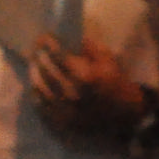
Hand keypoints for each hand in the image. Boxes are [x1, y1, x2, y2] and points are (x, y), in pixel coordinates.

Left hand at [28, 36, 142, 141]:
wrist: (126, 118)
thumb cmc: (118, 85)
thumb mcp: (109, 61)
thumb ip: (91, 47)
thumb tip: (74, 37)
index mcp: (85, 76)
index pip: (58, 55)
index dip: (48, 44)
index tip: (43, 36)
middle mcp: (72, 93)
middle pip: (46, 71)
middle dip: (38, 57)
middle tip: (34, 48)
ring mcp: (65, 110)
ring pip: (41, 89)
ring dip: (34, 74)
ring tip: (32, 64)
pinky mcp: (62, 123)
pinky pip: (42, 108)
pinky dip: (36, 95)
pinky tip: (34, 87)